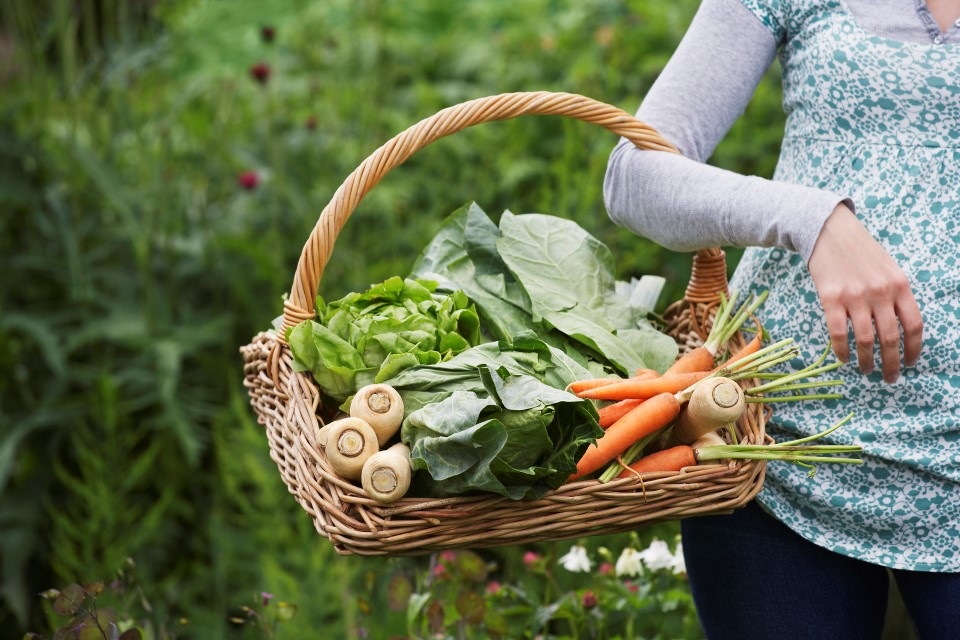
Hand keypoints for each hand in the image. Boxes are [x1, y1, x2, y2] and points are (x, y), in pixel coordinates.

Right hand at [807, 204, 922, 382]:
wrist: (828, 231)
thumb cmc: (860, 251)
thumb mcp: (888, 269)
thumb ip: (895, 295)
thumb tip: (898, 329)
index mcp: (899, 285)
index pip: (914, 325)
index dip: (913, 349)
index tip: (909, 363)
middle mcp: (880, 292)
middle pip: (891, 338)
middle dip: (891, 363)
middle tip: (889, 378)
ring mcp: (855, 296)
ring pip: (865, 339)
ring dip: (866, 361)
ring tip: (865, 371)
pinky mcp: (831, 298)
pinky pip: (838, 333)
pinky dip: (842, 350)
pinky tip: (844, 358)